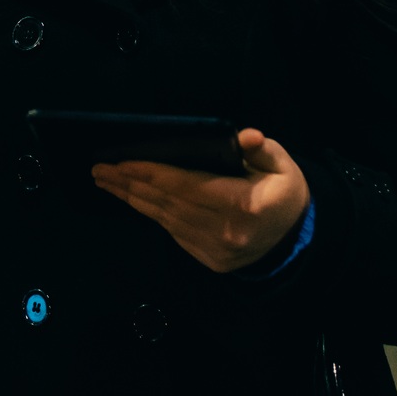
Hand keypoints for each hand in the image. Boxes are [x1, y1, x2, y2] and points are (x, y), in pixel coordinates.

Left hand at [92, 128, 311, 273]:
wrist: (296, 239)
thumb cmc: (283, 193)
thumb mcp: (282, 165)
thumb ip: (261, 149)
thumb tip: (246, 136)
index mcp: (242, 205)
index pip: (185, 185)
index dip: (150, 172)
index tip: (122, 161)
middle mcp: (223, 231)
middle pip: (166, 203)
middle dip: (130, 184)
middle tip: (100, 169)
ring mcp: (213, 249)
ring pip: (164, 219)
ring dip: (132, 199)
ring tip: (107, 181)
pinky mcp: (208, 259)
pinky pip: (171, 231)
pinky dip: (150, 213)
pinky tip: (133, 198)